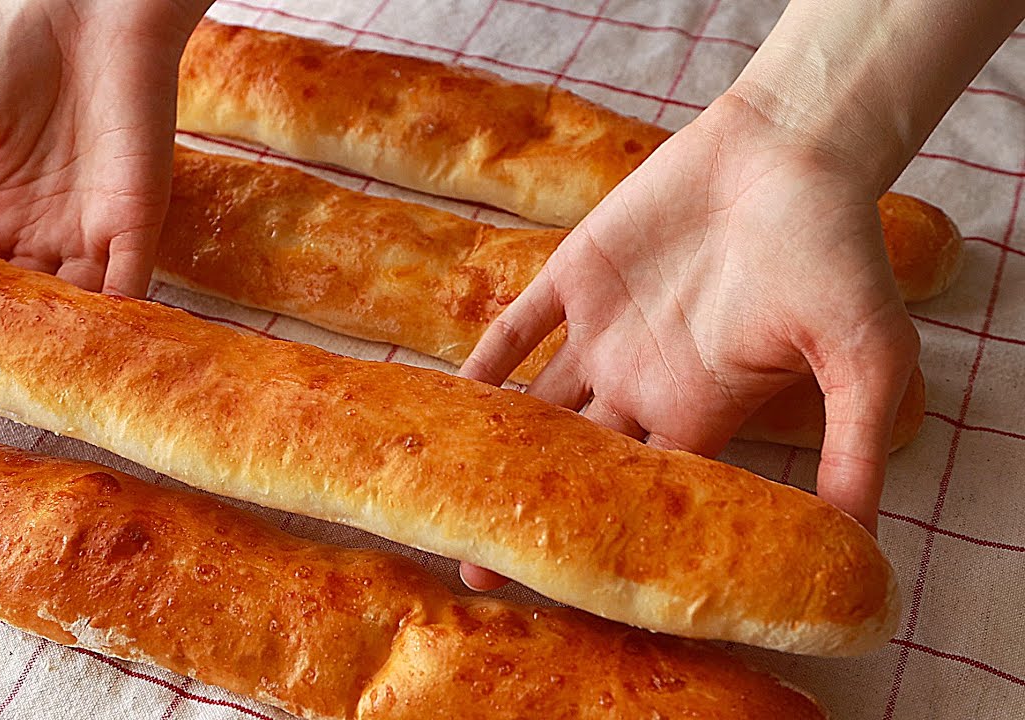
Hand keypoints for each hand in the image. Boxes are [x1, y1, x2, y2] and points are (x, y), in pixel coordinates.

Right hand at [0, 0, 206, 419]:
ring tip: (9, 411)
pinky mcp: (138, 224)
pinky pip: (123, 292)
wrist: (84, 5)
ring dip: (43, 361)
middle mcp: (41, 232)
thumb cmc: (5, 47)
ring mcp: (91, 232)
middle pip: (15, 317)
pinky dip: (103, 335)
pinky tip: (77, 377)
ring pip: (68, 317)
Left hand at [458, 95, 918, 589]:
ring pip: (535, 407)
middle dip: (531, 513)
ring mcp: (604, 332)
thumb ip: (853, 452)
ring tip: (445, 500)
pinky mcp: (574, 274)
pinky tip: (445, 399)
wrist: (792, 154)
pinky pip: (516, 327)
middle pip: (574, 468)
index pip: (642, 499)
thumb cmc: (836, 254)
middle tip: (478, 570)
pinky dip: (481, 362)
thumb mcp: (866, 361)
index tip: (564, 593)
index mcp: (701, 413)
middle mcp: (643, 384)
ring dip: (494, 449)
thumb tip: (860, 548)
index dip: (604, 542)